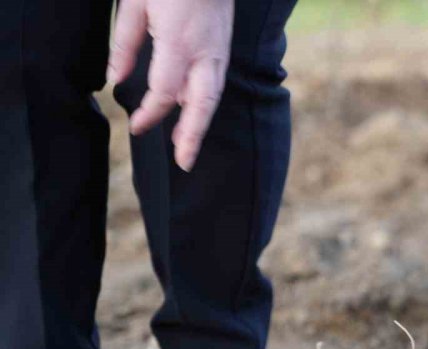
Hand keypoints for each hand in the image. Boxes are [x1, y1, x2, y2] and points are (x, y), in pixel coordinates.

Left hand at [107, 0, 234, 171]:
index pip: (164, 93)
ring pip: (212, 97)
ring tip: (185, 144)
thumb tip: (114, 80)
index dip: (149, 114)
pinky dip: (204, 104)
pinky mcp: (222, 48)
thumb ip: (125, 45)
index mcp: (178, 44)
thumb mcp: (135, 4)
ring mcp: (218, 52)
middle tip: (184, 163)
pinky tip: (191, 111)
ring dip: (200, 123)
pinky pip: (215, 84)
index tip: (135, 127)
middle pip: (201, 105)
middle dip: (193, 137)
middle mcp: (204, 54)